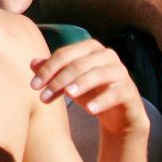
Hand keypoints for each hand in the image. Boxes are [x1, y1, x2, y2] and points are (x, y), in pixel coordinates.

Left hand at [30, 39, 147, 135]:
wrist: (117, 112)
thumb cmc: (90, 91)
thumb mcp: (68, 82)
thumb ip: (52, 71)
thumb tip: (33, 63)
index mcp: (89, 48)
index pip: (64, 54)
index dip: (48, 69)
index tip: (34, 86)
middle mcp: (106, 55)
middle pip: (79, 64)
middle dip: (59, 80)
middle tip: (43, 96)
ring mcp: (120, 72)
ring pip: (98, 74)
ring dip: (80, 84)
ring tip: (67, 95)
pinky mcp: (128, 90)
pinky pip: (115, 93)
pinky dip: (102, 101)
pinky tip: (90, 110)